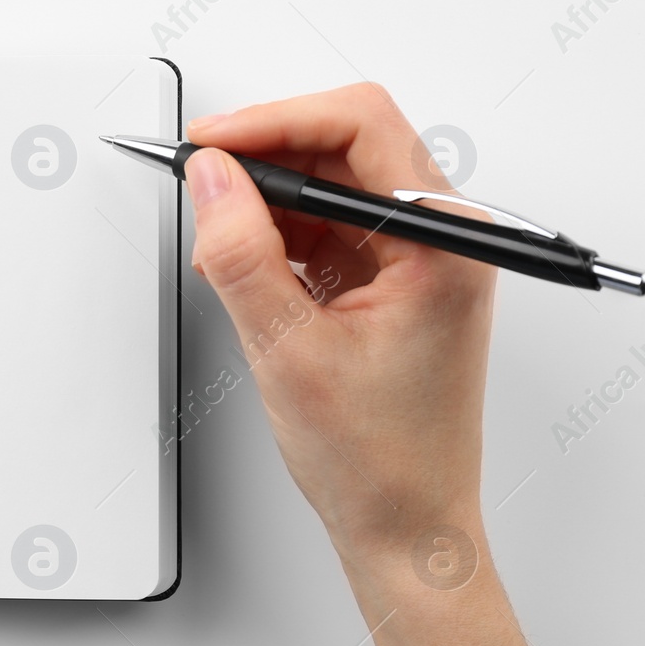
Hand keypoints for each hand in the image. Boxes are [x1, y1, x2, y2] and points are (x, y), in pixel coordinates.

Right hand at [184, 83, 495, 581]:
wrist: (405, 525)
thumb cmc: (380, 461)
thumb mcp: (288, 352)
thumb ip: (241, 255)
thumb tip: (211, 181)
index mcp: (445, 244)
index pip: (361, 127)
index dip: (274, 121)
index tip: (211, 143)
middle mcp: (443, 238)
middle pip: (345, 143)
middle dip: (264, 158)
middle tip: (200, 181)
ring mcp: (418, 256)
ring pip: (330, 182)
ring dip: (267, 201)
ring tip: (221, 246)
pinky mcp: (391, 276)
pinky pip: (328, 224)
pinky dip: (277, 234)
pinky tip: (245, 265)